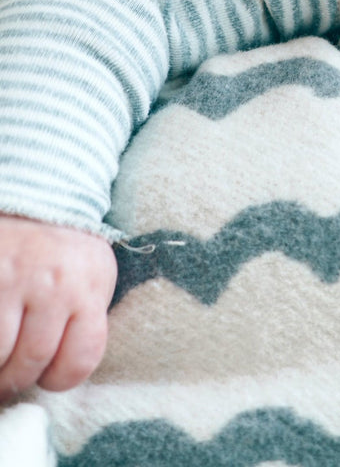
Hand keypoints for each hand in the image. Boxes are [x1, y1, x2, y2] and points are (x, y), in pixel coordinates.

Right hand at [0, 215, 116, 399]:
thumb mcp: (94, 278)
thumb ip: (86, 320)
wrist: (41, 198)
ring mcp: (12, 281)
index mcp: (89, 289)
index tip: (49, 377)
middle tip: (11, 377)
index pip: (80, 359)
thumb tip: (62, 372)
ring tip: (0, 358)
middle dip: (17, 379)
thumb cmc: (69, 251)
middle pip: (30, 363)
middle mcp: (53, 285)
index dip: (61, 379)